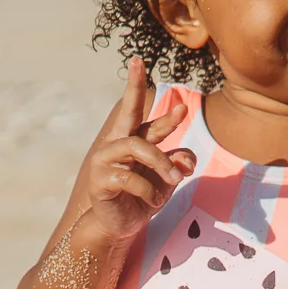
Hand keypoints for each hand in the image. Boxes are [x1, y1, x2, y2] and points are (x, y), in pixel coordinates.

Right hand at [73, 58, 196, 243]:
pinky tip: (153, 201)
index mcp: (135, 139)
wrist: (121, 226)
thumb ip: (179, 164)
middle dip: (133, 85)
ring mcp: (106, 159)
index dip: (165, 111)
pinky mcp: (100, 179)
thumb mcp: (168, 180)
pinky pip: (132, 178)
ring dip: (161, 163)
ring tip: (174, 181)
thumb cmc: (144, 198)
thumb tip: (187, 160)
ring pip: (139, 147)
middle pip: (127, 110)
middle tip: (138, 61)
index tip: (183, 105)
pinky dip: (149, 191)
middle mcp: (118, 143)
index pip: (147, 117)